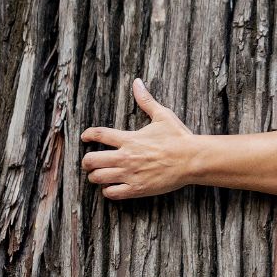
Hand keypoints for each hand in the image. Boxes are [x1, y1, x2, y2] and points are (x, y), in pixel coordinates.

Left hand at [80, 78, 197, 199]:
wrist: (192, 159)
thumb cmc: (179, 138)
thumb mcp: (162, 115)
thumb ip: (146, 100)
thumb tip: (137, 83)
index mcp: (129, 139)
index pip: (99, 134)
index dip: (88, 135)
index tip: (84, 137)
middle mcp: (126, 156)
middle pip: (91, 160)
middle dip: (87, 161)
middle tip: (89, 162)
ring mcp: (130, 174)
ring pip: (98, 177)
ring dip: (95, 176)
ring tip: (98, 175)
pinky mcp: (137, 188)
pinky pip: (112, 193)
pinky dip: (108, 190)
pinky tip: (111, 187)